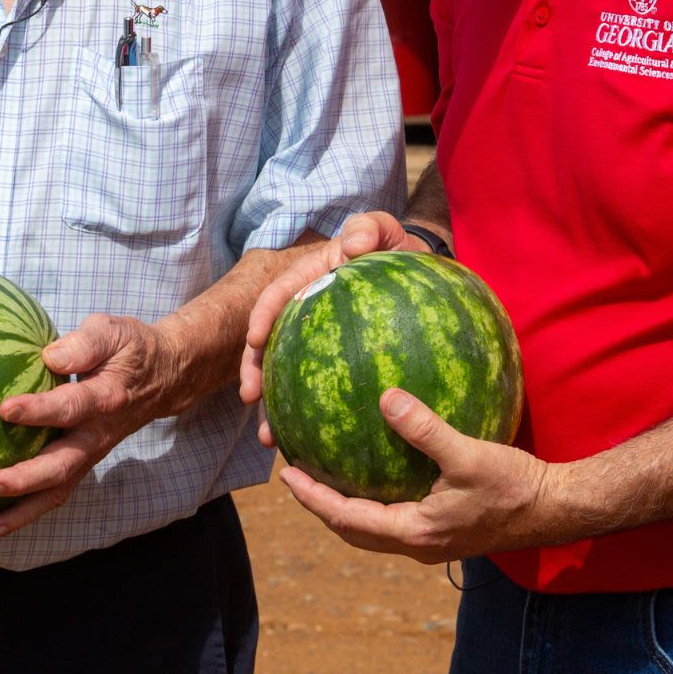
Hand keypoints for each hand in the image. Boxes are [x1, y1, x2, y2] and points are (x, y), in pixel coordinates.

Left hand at [0, 314, 180, 540]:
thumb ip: (85, 343)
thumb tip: (49, 356)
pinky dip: (27, 512)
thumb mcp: (114, 332)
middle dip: (23, 480)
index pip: (71, 407)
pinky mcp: (84, 463)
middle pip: (62, 465)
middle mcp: (99, 434)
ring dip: (23, 512)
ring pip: (59, 490)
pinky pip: (57, 493)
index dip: (39, 410)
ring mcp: (91, 454)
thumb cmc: (132, 349)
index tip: (5, 409)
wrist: (166, 377)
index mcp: (106, 397)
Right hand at [239, 211, 417, 442]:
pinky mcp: (339, 365)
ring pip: (289, 375)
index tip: (255, 340)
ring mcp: (320, 342)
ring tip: (269, 437)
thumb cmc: (401, 250)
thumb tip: (351, 245)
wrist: (422, 274)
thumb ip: (369, 228)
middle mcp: (308, 311)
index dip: (262, 315)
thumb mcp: (387, 231)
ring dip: (273, 406)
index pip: (279, 294)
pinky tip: (309, 445)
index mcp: (312, 277)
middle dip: (255, 371)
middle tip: (250, 398)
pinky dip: (312, 416)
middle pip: (272, 343)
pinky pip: (322, 391)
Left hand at [279, 388, 553, 563]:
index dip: (313, 498)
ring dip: (345, 506)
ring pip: (373, 529)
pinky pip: (396, 516)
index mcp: (415, 533)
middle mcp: (418, 544)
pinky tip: (377, 466)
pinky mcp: (446, 528)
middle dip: (321, 505)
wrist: (555, 509)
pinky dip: (374, 499)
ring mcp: (432, 540)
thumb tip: (385, 397)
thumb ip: (425, 429)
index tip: (286, 474)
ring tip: (326, 473)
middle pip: (353, 531)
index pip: (347, 520)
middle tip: (296, 474)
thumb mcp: (468, 455)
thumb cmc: (514, 486)